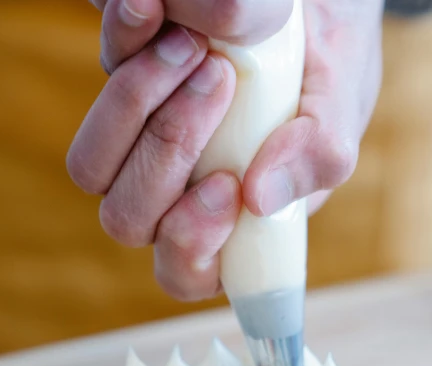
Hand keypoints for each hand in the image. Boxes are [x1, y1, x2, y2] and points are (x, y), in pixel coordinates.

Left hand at [67, 1, 382, 300]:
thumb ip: (316, 155)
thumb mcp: (338, 108)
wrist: (313, 7)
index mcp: (231, 224)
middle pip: (128, 221)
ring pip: (93, 165)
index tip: (228, 185)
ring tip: (195, 47)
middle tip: (218, 82)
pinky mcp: (127, 89)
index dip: (190, 247)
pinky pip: (99, 83)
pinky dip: (125, 45)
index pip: (187, 273)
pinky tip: (160, 13)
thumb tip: (261, 198)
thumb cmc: (330, 73)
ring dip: (135, 106)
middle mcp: (177, 193)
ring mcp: (142, 144)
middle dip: (165, 155)